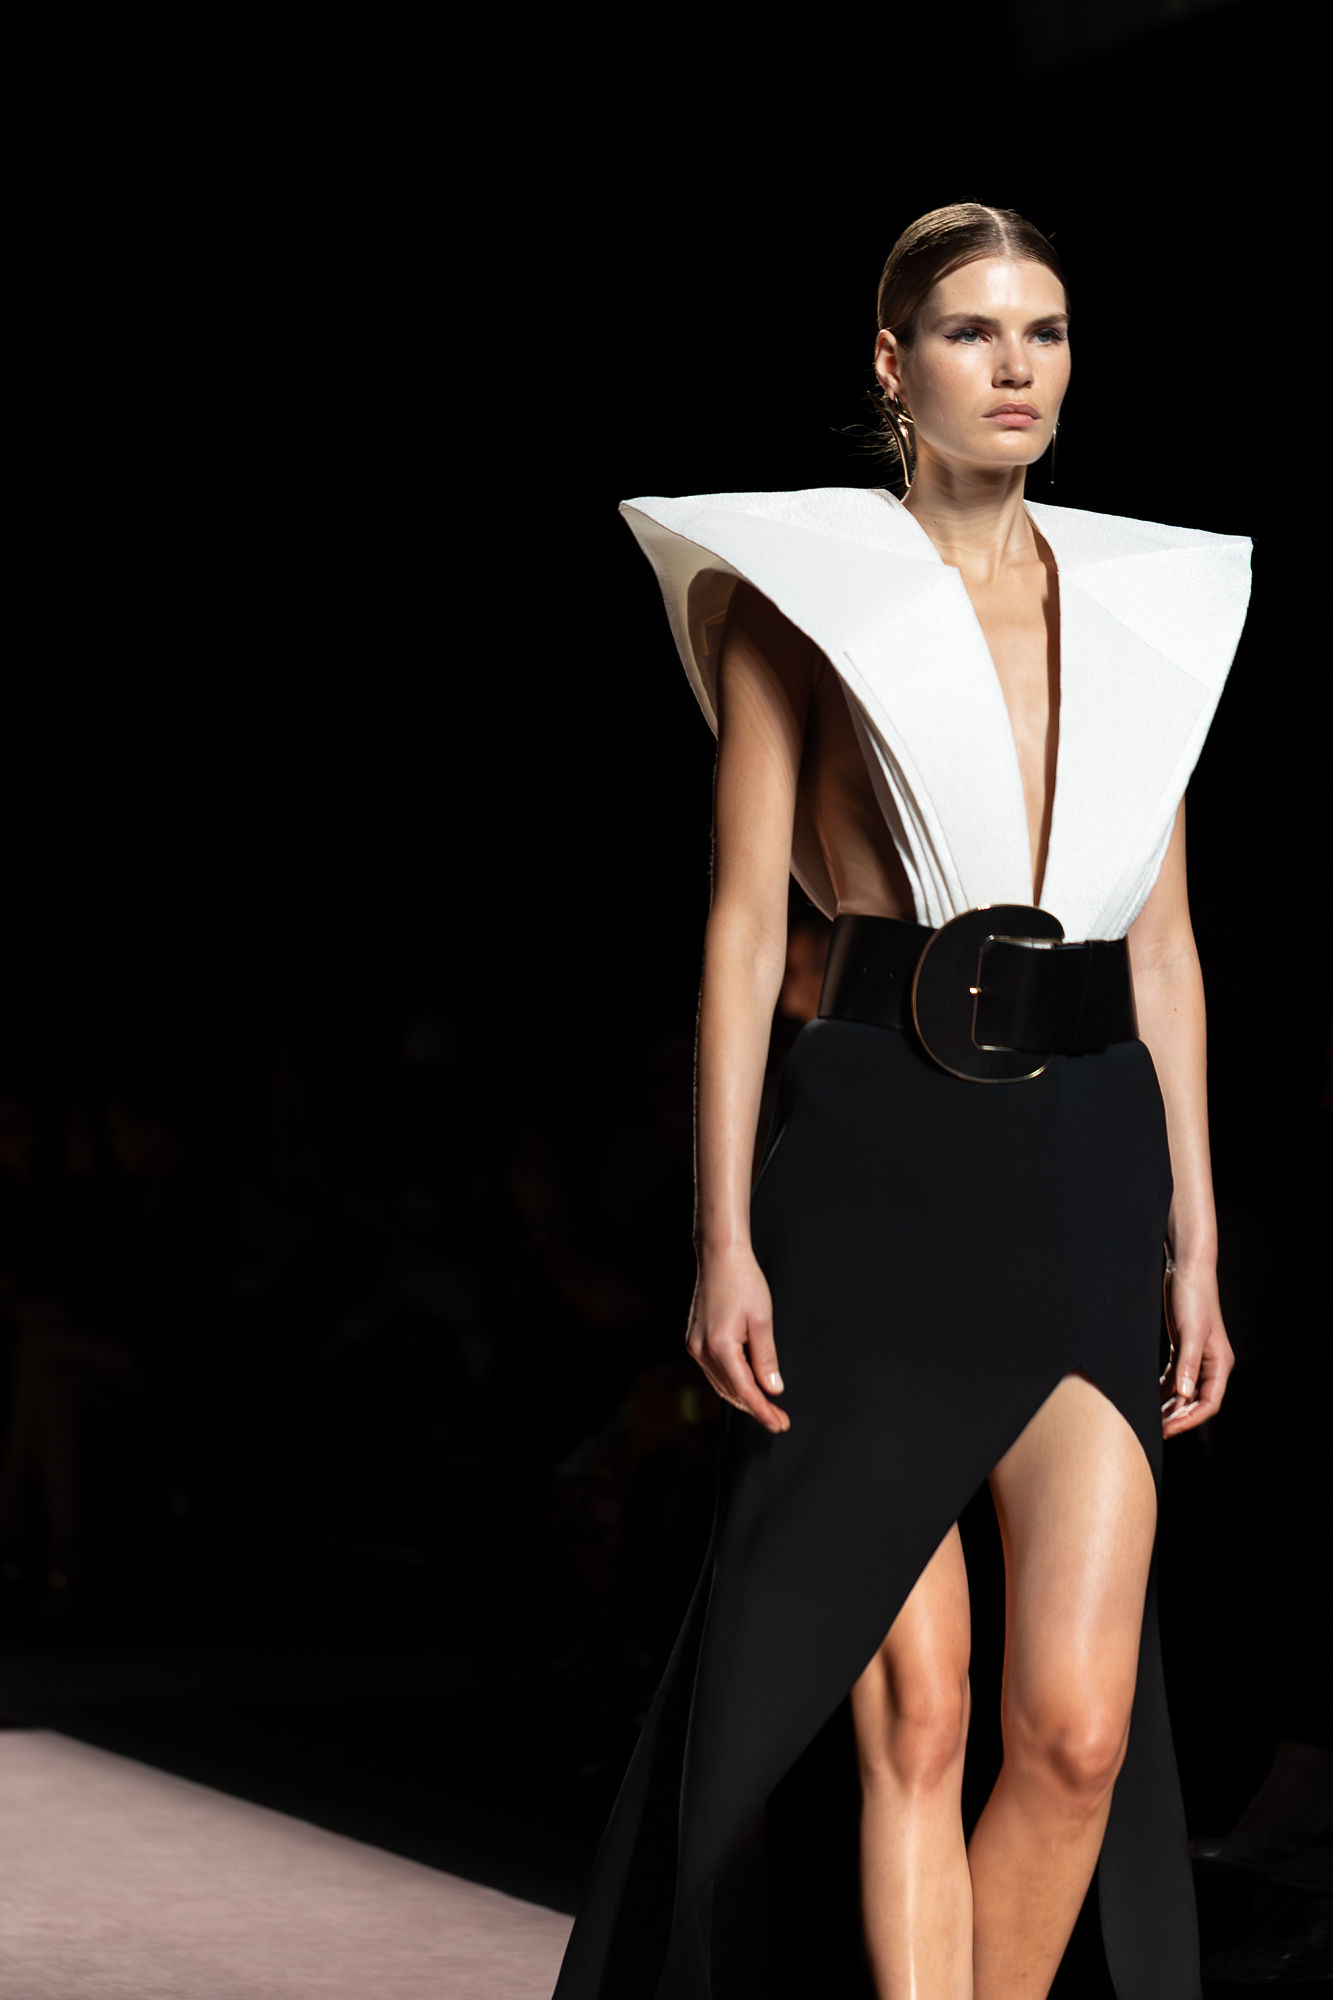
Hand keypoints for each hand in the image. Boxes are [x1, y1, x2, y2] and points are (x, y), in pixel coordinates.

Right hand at [686, 1244, 789, 1434]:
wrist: (720, 1256)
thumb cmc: (743, 1281)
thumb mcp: (762, 1321)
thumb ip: (767, 1359)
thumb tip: (773, 1389)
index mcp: (720, 1346)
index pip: (744, 1391)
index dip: (763, 1411)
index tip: (780, 1423)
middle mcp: (702, 1350)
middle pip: (731, 1391)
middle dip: (756, 1408)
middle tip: (779, 1419)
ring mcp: (695, 1345)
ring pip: (721, 1384)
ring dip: (743, 1397)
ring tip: (767, 1407)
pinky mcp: (694, 1339)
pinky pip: (714, 1371)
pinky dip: (731, 1382)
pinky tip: (745, 1385)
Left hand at [1162, 1260, 1233, 1437]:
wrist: (1186, 1270)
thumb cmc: (1193, 1297)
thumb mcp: (1190, 1331)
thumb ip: (1187, 1364)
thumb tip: (1183, 1394)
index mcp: (1220, 1363)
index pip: (1208, 1403)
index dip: (1189, 1419)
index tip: (1167, 1430)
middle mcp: (1211, 1364)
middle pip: (1196, 1401)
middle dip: (1177, 1417)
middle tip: (1154, 1429)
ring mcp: (1197, 1357)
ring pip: (1184, 1391)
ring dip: (1169, 1406)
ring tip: (1149, 1418)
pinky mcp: (1183, 1349)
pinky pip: (1174, 1378)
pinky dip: (1163, 1389)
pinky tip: (1149, 1396)